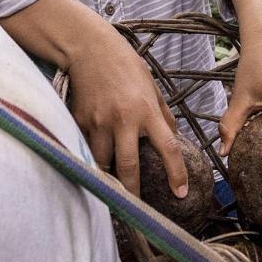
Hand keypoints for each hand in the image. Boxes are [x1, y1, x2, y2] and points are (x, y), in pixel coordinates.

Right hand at [0, 0, 187, 198]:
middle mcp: (123, 120)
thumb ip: (163, 113)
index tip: (180, 193)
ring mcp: (98, 122)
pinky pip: (86, 147)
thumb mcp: (151, 86)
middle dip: (133, 193)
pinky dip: (91, 157)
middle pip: (128, 167)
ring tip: (113, 191)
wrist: (89, 49)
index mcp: (147, 111)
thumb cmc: (125, 65)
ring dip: (108, 178)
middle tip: (138, 212)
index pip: (168, 148)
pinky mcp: (80, 122)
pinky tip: (93, 164)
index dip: (176, 174)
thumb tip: (174, 137)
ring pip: (103, 162)